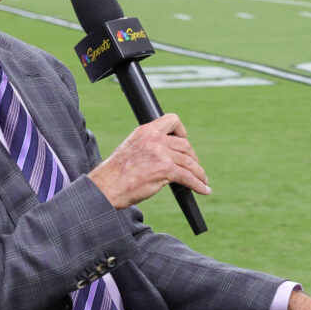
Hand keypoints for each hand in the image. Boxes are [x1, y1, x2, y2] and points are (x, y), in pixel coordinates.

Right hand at [88, 113, 209, 208]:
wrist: (107, 187)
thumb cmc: (116, 173)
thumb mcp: (132, 148)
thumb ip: (149, 145)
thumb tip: (168, 153)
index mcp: (146, 131)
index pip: (172, 120)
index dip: (182, 130)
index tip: (185, 139)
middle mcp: (154, 139)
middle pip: (185, 145)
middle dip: (192, 158)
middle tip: (194, 168)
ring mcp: (161, 154)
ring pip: (189, 162)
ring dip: (199, 173)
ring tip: (203, 180)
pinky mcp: (165, 170)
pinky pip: (188, 177)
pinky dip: (198, 184)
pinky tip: (203, 189)